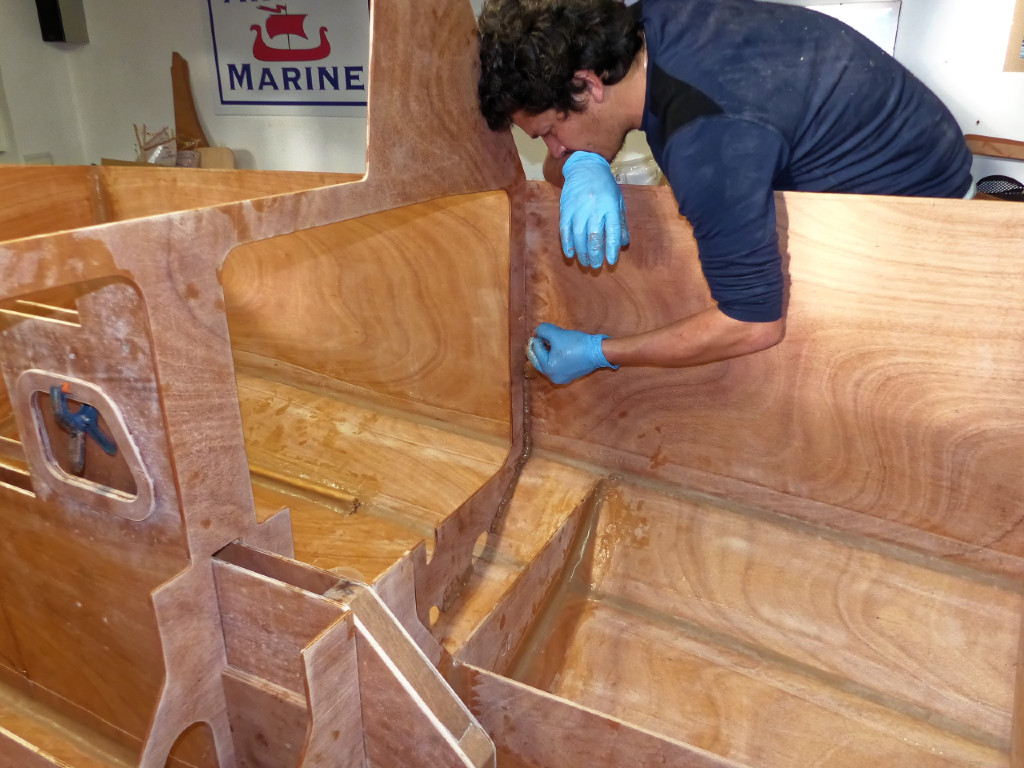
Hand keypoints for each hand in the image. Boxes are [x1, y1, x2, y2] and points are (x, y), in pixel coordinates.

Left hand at [526, 322, 617, 384]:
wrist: (598, 352)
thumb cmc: (577, 344)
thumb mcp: (557, 333)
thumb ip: (543, 330)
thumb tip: (537, 331)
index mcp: (548, 368)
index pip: (537, 351)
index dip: (537, 339)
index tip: (539, 331)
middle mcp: (553, 377)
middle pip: (539, 360)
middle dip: (538, 348)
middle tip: (537, 337)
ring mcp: (562, 377)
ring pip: (548, 363)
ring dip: (546, 352)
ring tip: (547, 341)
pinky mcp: (570, 375)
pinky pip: (557, 365)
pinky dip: (555, 357)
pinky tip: (557, 348)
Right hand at [559, 152, 629, 268]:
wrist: (585, 168)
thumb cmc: (605, 186)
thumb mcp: (618, 201)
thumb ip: (620, 222)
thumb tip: (623, 243)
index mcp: (610, 206)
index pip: (612, 231)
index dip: (611, 248)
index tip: (611, 261)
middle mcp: (594, 209)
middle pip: (594, 237)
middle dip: (595, 254)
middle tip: (596, 266)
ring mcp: (578, 209)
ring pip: (579, 236)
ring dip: (582, 252)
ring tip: (585, 262)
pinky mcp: (566, 209)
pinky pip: (565, 230)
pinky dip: (567, 244)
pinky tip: (570, 254)